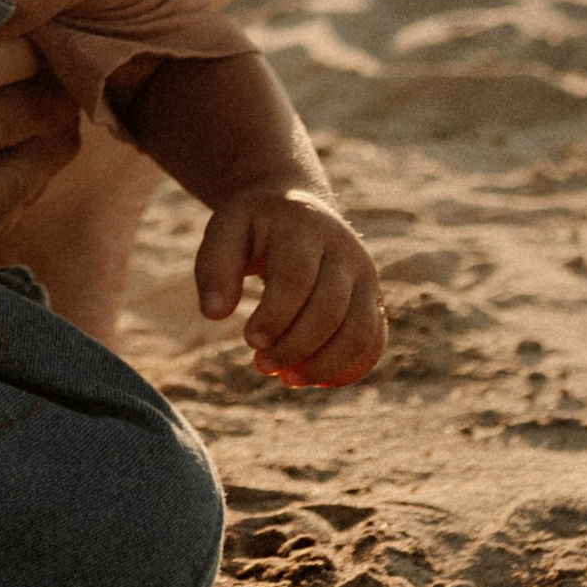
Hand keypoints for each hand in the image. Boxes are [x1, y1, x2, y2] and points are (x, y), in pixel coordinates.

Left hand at [194, 186, 386, 387]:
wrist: (297, 208)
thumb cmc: (255, 225)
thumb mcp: (225, 229)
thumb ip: (214, 267)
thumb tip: (213, 313)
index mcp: (305, 227)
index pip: (297, 278)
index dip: (275, 316)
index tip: (249, 340)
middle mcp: (344, 250)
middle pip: (330, 310)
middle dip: (294, 346)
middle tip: (260, 364)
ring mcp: (365, 276)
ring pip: (359, 332)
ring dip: (323, 365)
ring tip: (286, 378)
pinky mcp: (374, 300)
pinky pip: (373, 343)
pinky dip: (348, 369)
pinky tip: (313, 379)